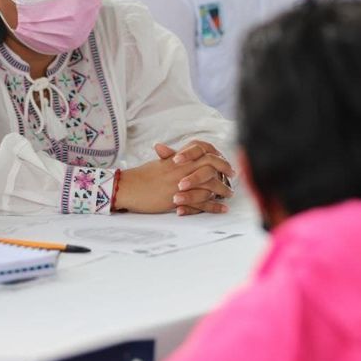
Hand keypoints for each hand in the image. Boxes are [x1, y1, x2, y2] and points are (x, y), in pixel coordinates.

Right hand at [116, 147, 233, 214]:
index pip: (204, 152)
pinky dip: (214, 206)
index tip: (225, 163)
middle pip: (211, 165)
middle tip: (232, 176)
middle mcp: (182, 168)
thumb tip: (183, 157)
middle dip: (225, 170)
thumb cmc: (141, 176)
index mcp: (178, 159)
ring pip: (209, 184)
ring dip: (223, 189)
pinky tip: (222, 209)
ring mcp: (180, 183)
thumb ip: (173, 159)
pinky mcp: (177, 198)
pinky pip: (200, 202)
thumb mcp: (159, 164)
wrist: (128, 187)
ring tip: (230, 195)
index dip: (217, 157)